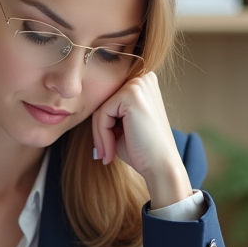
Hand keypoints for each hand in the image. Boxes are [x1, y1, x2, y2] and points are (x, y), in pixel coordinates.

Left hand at [91, 71, 192, 208]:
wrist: (161, 167)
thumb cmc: (142, 150)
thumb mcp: (122, 127)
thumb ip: (109, 113)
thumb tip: (86, 107)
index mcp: (143, 85)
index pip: (109, 102)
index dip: (103, 126)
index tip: (104, 149)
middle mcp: (143, 80)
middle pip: (104, 103)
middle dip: (100, 131)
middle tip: (103, 154)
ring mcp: (138, 85)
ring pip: (101, 109)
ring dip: (100, 136)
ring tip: (107, 155)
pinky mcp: (131, 94)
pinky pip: (102, 114)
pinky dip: (102, 136)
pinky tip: (110, 152)